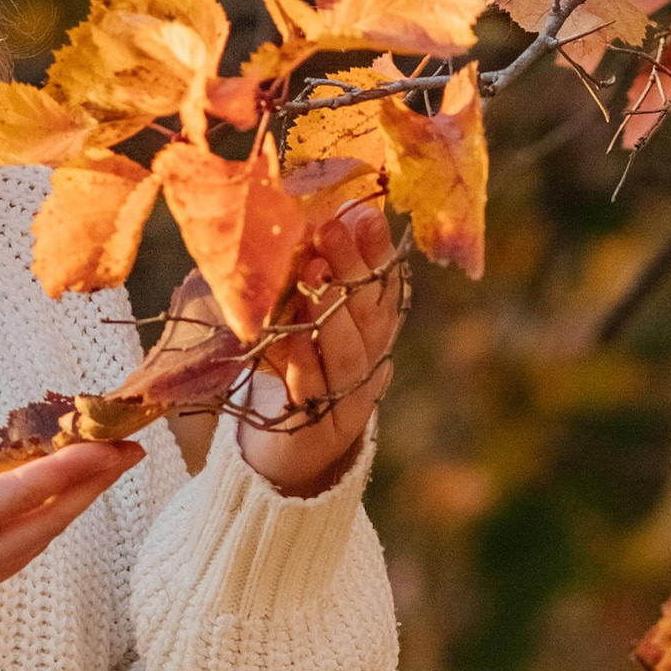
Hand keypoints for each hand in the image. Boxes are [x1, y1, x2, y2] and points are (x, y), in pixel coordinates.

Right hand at [0, 398, 140, 658]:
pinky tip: (41, 506)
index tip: (110, 441)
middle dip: (89, 489)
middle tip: (128, 450)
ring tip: (99, 473)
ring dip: (67, 510)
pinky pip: (7, 563)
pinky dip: (35, 529)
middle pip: (40, 528)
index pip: (16, 496)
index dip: (69, 467)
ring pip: (28, 550)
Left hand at [233, 199, 406, 500]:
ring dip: (332, 311)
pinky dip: (304, 363)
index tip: (365, 214)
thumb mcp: (303, 320)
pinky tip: (293, 338)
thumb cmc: (292, 372)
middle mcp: (369, 363)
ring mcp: (347, 398)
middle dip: (353, 269)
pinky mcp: (318, 428)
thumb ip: (314, 278)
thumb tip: (317, 215)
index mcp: (371, 333)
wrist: (287, 456)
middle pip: (368, 314)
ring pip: (349, 352)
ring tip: (316, 275)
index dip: (377, 252)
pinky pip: (314, 391)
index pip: (383, 287)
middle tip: (333, 228)